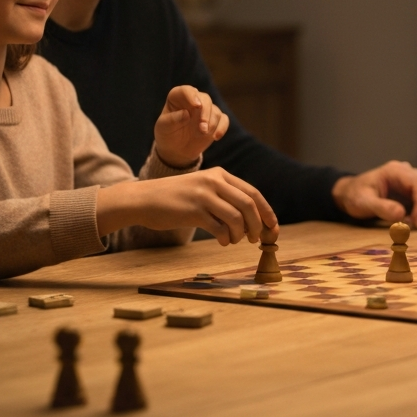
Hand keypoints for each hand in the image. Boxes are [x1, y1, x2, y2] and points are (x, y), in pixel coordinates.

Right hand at [97, 169, 277, 244]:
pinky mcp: (193, 211)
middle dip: (257, 225)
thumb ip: (225, 196)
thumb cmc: (176, 198)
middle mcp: (213, 181)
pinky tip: (222, 241)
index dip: (266, 211)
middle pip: (249, 204)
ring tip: (234, 240)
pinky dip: (226, 238)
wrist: (143, 199)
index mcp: (220, 174)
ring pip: (237, 217)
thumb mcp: (203, 187)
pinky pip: (219, 228)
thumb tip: (252, 219)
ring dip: (240, 234)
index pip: (253, 192)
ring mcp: (203, 195)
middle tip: (255, 239)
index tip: (272, 227)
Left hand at [154, 86, 230, 167]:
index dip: (192, 96)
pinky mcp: (215, 120)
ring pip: (215, 110)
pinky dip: (222, 128)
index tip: (196, 105)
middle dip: (205, 112)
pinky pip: (224, 120)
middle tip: (202, 128)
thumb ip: (172, 120)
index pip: (186, 91)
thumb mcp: (164, 128)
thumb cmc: (167, 134)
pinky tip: (215, 137)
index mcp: (178, 97)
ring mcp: (206, 110)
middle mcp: (194, 100)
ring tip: (203, 134)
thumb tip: (186, 114)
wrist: (176, 149)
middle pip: (205, 99)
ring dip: (212, 123)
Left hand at [332, 161, 416, 228]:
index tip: (416, 223)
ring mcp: (414, 181)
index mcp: (396, 171)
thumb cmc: (356, 196)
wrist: (351, 194)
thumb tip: (402, 214)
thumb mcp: (363, 202)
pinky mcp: (416, 192)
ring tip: (414, 224)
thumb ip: (381, 207)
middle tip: (416, 226)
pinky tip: (413, 221)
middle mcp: (409, 173)